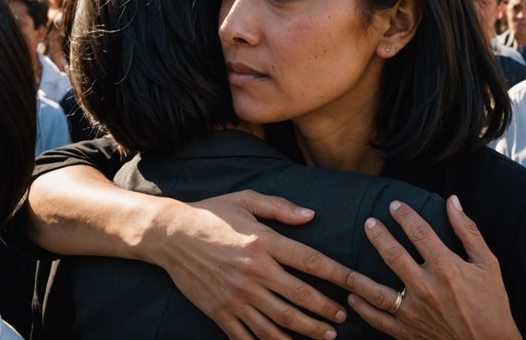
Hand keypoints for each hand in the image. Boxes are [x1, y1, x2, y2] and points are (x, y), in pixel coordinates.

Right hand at [147, 190, 350, 339]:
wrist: (169, 235)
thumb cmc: (211, 213)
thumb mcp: (246, 200)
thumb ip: (280, 207)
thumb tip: (311, 215)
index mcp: (263, 243)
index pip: (310, 261)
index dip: (337, 274)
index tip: (355, 283)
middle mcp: (254, 272)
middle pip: (300, 297)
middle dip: (326, 310)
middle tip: (343, 317)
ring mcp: (237, 295)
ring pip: (279, 321)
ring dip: (306, 331)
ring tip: (326, 336)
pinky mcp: (221, 311)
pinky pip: (249, 336)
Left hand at [345, 196, 520, 339]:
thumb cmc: (492, 303)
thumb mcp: (487, 263)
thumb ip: (467, 230)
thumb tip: (452, 200)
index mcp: (447, 268)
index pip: (419, 232)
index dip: (404, 215)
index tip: (394, 205)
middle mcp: (426, 288)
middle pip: (393, 255)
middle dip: (378, 235)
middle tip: (369, 223)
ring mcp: (414, 312)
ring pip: (376, 291)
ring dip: (359, 276)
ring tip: (347, 265)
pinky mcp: (408, 332)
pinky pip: (378, 320)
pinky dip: (363, 309)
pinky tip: (353, 298)